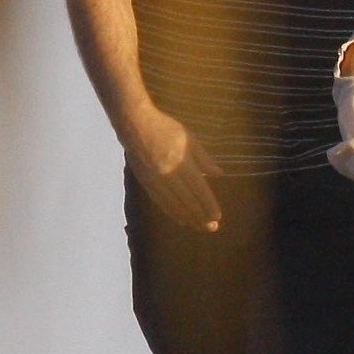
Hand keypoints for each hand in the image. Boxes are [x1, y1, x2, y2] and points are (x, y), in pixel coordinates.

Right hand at [124, 108, 222, 231]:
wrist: (135, 125)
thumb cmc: (166, 128)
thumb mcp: (190, 139)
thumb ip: (204, 159)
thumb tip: (219, 175)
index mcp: (181, 163)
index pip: (199, 190)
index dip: (208, 205)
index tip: (217, 216)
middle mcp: (168, 175)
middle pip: (187, 201)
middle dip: (200, 216)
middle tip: (212, 228)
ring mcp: (155, 180)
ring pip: (174, 205)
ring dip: (188, 218)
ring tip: (199, 227)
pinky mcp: (145, 182)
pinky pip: (161, 202)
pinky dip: (172, 212)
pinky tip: (181, 219)